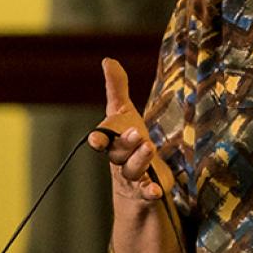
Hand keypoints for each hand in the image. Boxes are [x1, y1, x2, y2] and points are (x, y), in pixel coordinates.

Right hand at [94, 58, 168, 201]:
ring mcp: (132, 176)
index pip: (102, 139)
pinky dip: (149, 191)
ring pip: (133, 169)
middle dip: (125, 143)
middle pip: (118, 153)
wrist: (136, 181)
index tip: (96, 138)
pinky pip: (146, 192)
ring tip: (149, 148)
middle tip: (136, 133)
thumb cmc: (128, 143)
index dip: (99, 139)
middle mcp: (119, 160)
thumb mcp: (124, 114)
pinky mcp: (147, 189)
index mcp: (113, 141)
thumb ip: (116, 89)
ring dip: (139, 160)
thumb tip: (108, 59)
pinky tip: (156, 190)